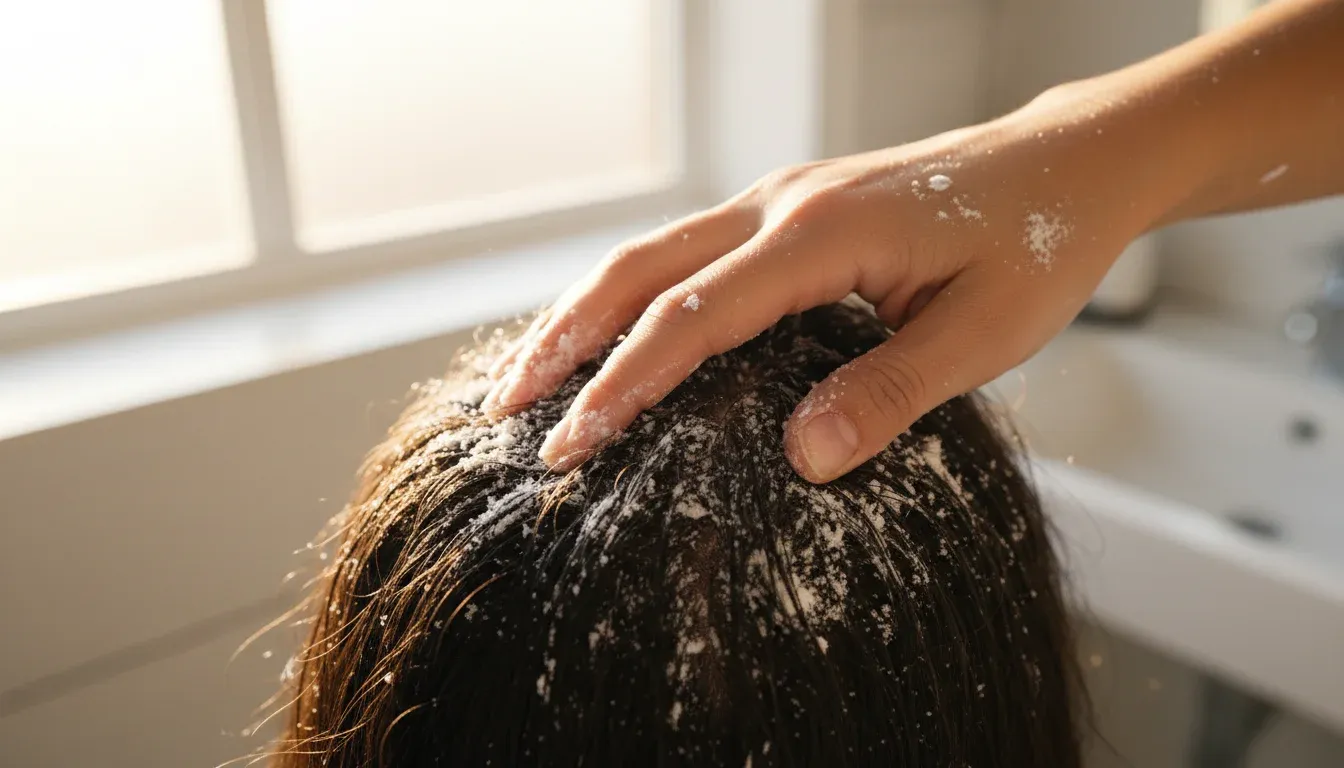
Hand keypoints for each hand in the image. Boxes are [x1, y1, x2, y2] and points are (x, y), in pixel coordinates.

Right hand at [482, 88, 1181, 481]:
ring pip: (651, 252)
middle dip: (565, 338)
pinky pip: (685, 250)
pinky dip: (630, 294)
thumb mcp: (985, 335)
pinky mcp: (786, 209)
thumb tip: (799, 459)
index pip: (693, 314)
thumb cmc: (1036, 245)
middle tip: (507, 408)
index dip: (625, 381)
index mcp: (822, 233)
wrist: (1065, 164)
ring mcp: (778, 199)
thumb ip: (891, 393)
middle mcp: (782, 204)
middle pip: (639, 268)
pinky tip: (611, 331)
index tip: (573, 441)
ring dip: (583, 310)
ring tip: (530, 374)